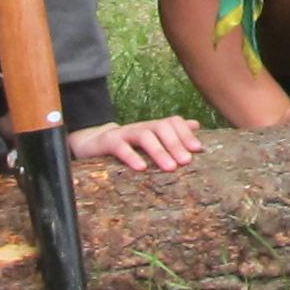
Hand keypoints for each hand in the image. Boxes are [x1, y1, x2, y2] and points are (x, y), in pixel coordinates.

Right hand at [68, 117, 201, 171]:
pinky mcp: (108, 142)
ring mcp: (124, 133)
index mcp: (153, 127)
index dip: (186, 134)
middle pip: (161, 127)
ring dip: (159, 151)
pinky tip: (141, 168)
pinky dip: (132, 156)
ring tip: (170, 167)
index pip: (172, 122)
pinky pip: (120, 147)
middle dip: (176, 143)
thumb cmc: (127, 145)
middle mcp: (141, 127)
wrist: (91, 143)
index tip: (198, 150)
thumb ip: (172, 133)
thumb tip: (196, 125)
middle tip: (186, 162)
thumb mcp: (150, 140)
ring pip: (144, 136)